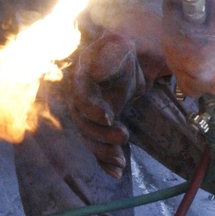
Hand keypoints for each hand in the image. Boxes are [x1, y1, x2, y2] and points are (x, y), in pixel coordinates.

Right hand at [67, 31, 145, 176]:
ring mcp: (90, 112)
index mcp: (85, 74)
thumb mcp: (124, 42)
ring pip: (88, 137)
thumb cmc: (128, 44)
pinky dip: (104, 161)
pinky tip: (117, 173)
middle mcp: (82, 95)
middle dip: (100, 134)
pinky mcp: (100, 125)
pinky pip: (96, 146)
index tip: (109, 116)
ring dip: (103, 152)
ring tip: (122, 161)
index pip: (81, 95)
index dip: (92, 108)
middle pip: (82, 122)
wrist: (133, 54)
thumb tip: (99, 72)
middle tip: (124, 136)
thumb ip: (115, 52)